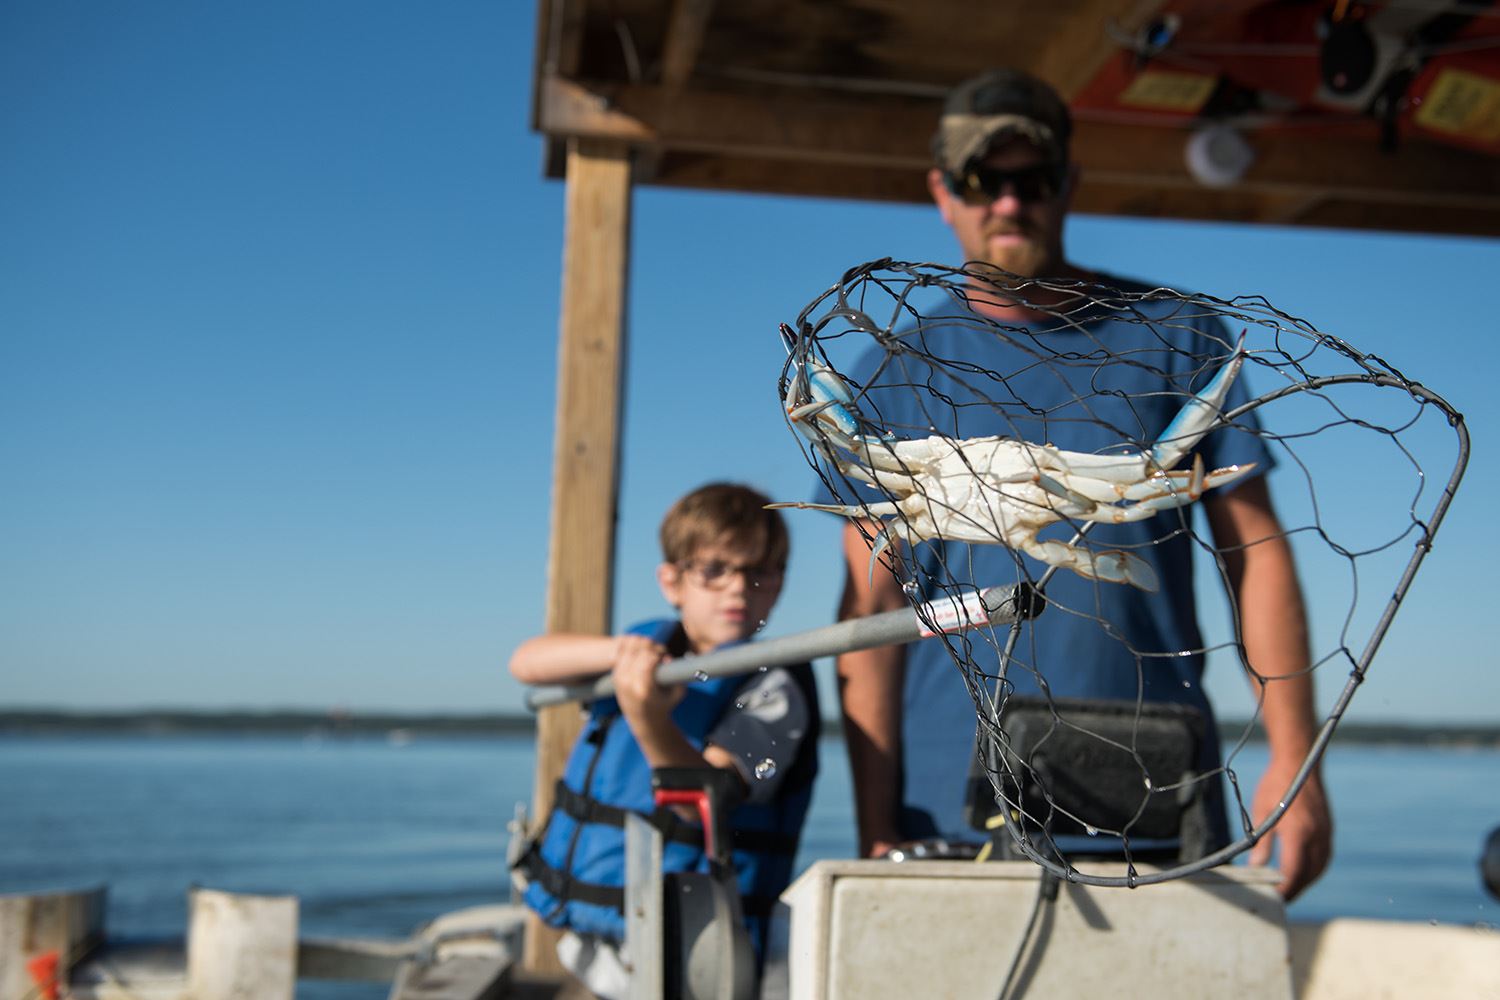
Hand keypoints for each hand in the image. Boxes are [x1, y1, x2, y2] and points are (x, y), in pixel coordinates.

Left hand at [610, 635, 679, 721]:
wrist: (643, 719)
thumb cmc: (663, 705)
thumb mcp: (677, 693)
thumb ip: (677, 676)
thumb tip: (667, 658)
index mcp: (644, 689)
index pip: (649, 659)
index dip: (659, 652)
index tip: (665, 656)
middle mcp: (628, 683)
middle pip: (639, 651)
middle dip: (651, 647)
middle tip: (658, 652)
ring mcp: (619, 679)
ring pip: (628, 649)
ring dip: (641, 645)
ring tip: (649, 651)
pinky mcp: (615, 676)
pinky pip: (620, 653)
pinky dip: (629, 647)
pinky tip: (639, 650)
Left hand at [1249, 755, 1332, 901]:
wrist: (1300, 762)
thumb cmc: (1275, 784)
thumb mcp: (1262, 812)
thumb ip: (1261, 842)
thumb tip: (1255, 867)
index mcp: (1298, 832)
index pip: (1293, 871)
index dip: (1284, 889)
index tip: (1273, 899)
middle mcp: (1316, 835)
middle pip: (1308, 874)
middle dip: (1295, 889)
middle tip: (1279, 900)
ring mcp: (1325, 832)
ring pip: (1319, 868)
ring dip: (1306, 881)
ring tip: (1289, 890)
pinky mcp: (1328, 829)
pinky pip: (1324, 857)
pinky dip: (1314, 869)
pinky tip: (1302, 872)